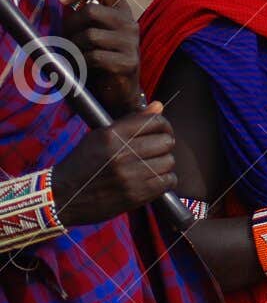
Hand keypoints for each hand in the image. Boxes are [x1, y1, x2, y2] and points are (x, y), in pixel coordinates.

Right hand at [51, 104, 176, 226]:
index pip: (155, 121)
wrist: (61, 196)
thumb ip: (132, 121)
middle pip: (166, 141)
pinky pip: (168, 182)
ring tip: (151, 166)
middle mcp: (122, 154)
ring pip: (169, 162)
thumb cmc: (82, 164)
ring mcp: (130, 176)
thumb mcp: (100, 136)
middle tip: (155, 150)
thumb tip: (159, 106)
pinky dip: (164, 180)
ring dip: (163, 163)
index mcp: (113, 135)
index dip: (163, 125)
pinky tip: (151, 179)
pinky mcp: (135, 195)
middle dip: (164, 144)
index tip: (161, 131)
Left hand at [59, 0, 143, 115]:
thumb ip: (82, 17)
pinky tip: (82, 69)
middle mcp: (129, 23)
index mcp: (120, 11)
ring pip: (89, 35)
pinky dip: (81, 63)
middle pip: (91, 11)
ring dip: (73, 48)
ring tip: (74, 57)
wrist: (119, 93)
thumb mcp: (92, 33)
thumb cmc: (99, 60)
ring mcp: (131, 43)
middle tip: (65, 40)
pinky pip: (94, 57)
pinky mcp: (128, 63)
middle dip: (69, 26)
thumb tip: (61, 1)